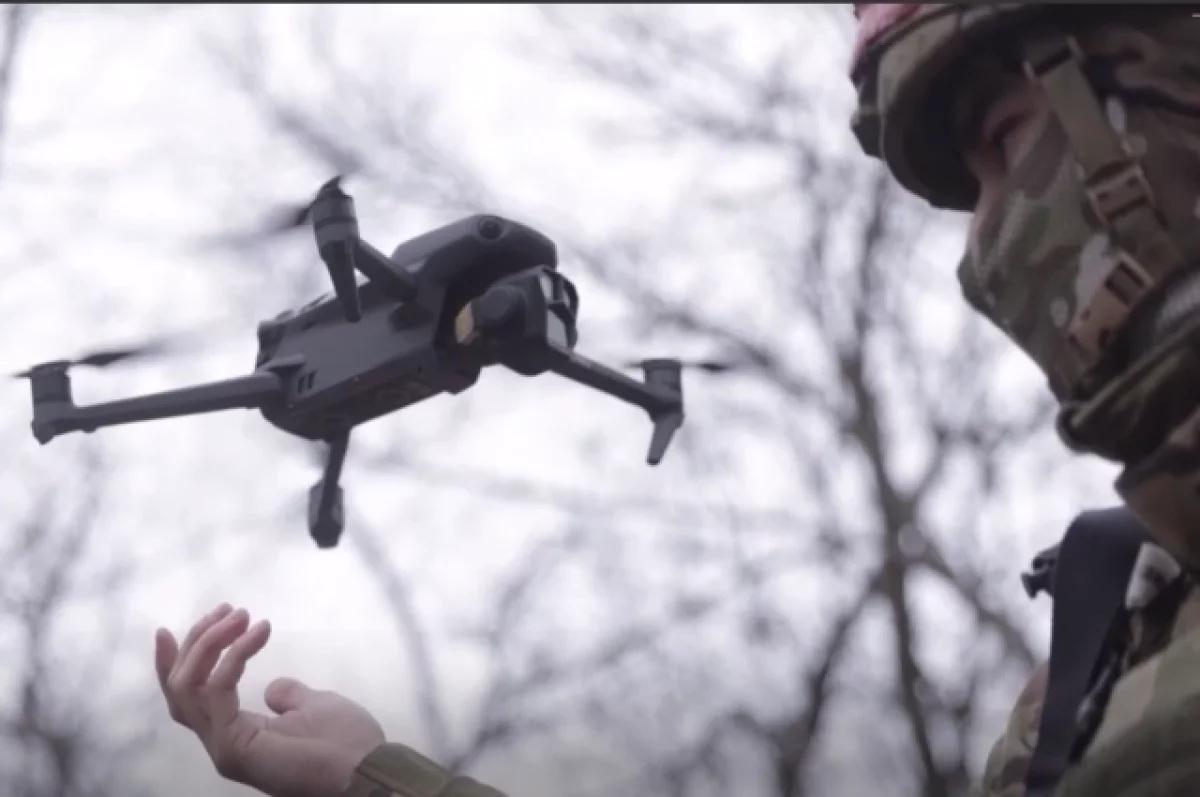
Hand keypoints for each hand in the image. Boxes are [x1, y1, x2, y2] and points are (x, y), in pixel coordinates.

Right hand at [155, 603, 385, 796]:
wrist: (368, 772)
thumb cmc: (347, 742)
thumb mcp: (313, 706)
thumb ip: (287, 696)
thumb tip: (271, 686)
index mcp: (237, 735)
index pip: (190, 698)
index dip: (175, 663)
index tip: (169, 628)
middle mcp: (222, 742)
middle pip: (182, 689)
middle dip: (196, 643)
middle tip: (225, 608)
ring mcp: (224, 747)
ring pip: (188, 688)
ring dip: (210, 642)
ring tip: (240, 614)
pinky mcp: (233, 746)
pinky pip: (217, 690)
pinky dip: (234, 655)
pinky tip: (258, 632)